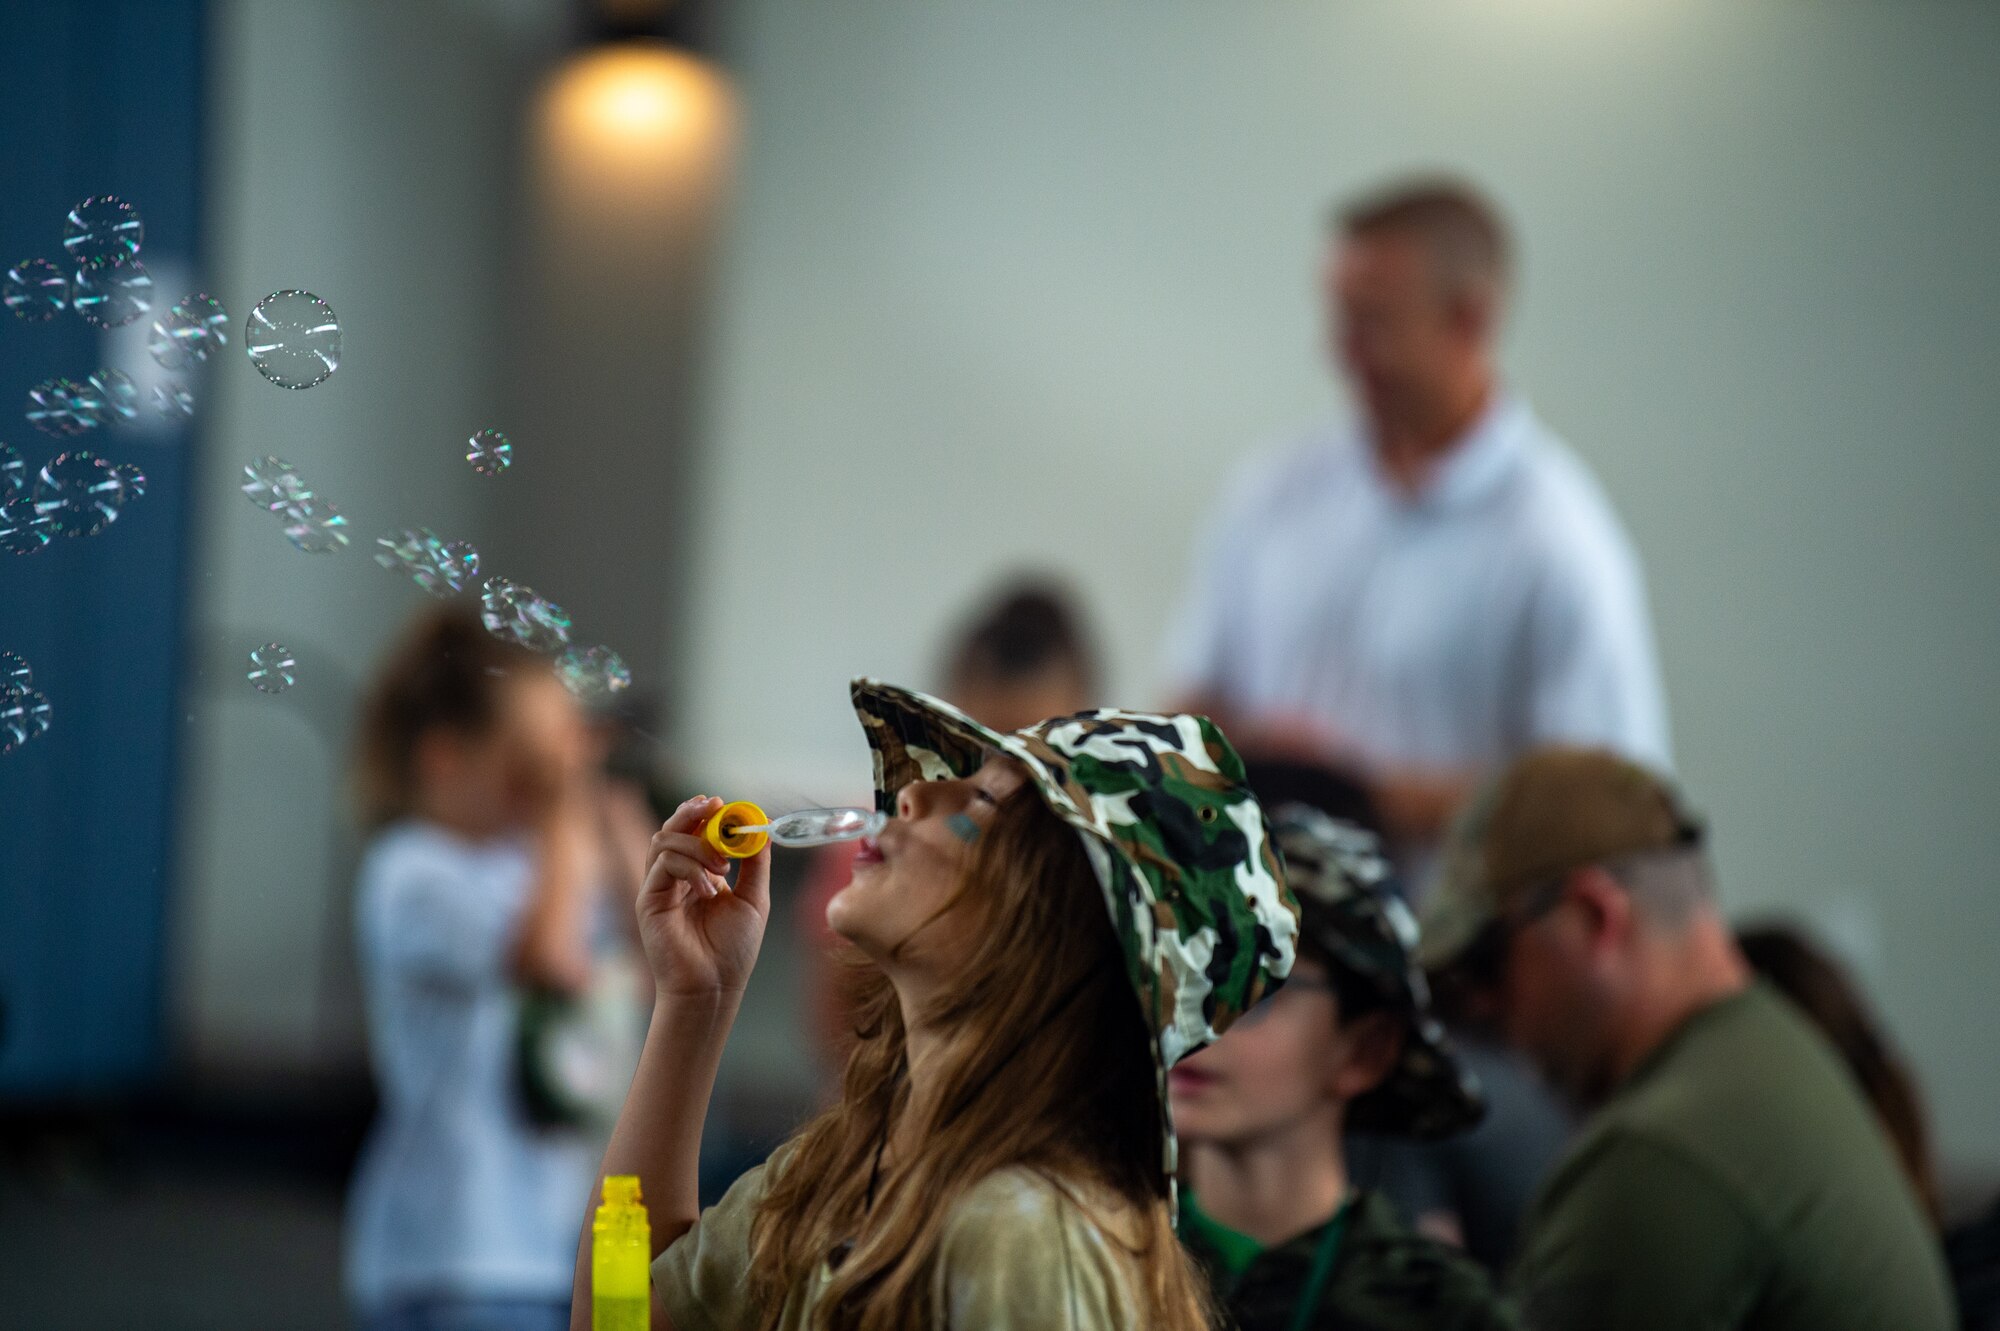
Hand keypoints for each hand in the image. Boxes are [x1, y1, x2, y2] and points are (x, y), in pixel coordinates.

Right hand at [638, 796, 771, 996]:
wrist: (714, 986)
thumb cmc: (732, 949)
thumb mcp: (753, 898)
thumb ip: (755, 862)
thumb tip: (760, 826)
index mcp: (697, 874)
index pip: (694, 831)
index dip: (706, 814)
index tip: (724, 805)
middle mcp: (675, 877)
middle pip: (672, 828)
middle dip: (692, 812)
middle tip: (714, 807)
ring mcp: (659, 887)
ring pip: (664, 840)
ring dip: (696, 843)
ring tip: (722, 867)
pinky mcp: (649, 900)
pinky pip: (663, 865)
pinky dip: (690, 868)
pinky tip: (710, 889)